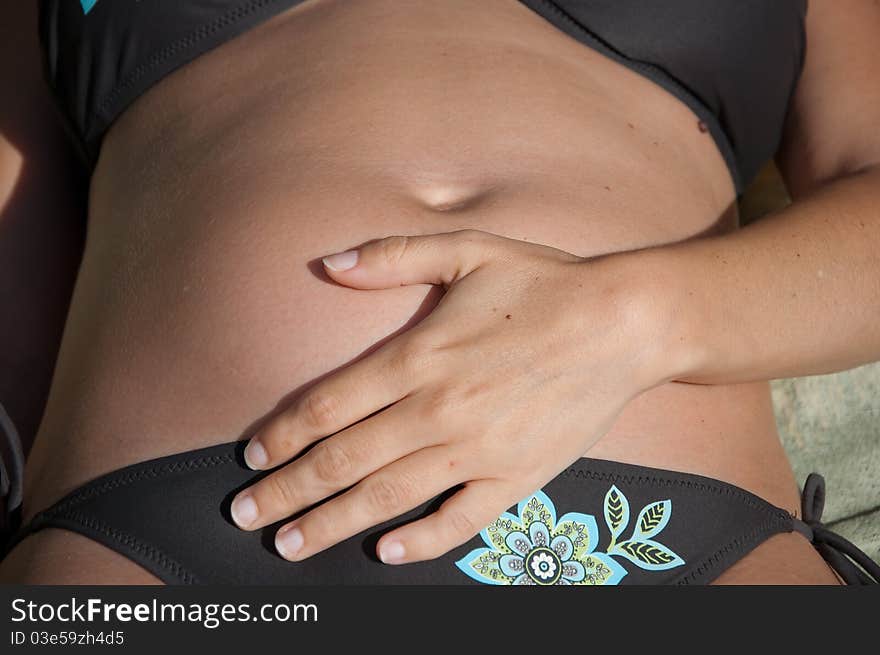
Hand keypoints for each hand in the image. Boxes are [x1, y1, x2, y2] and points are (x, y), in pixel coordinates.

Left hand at [230, 229, 674, 563]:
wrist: (626, 325)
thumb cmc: (544, 283)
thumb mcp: (467, 251)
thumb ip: (392, 255)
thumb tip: (328, 263)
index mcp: (419, 357)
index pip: (326, 407)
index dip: (281, 435)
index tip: (251, 457)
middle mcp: (438, 410)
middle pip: (342, 460)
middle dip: (286, 492)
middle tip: (244, 515)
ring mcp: (478, 450)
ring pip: (387, 497)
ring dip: (332, 524)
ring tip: (290, 545)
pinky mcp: (517, 477)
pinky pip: (460, 521)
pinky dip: (421, 542)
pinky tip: (387, 554)